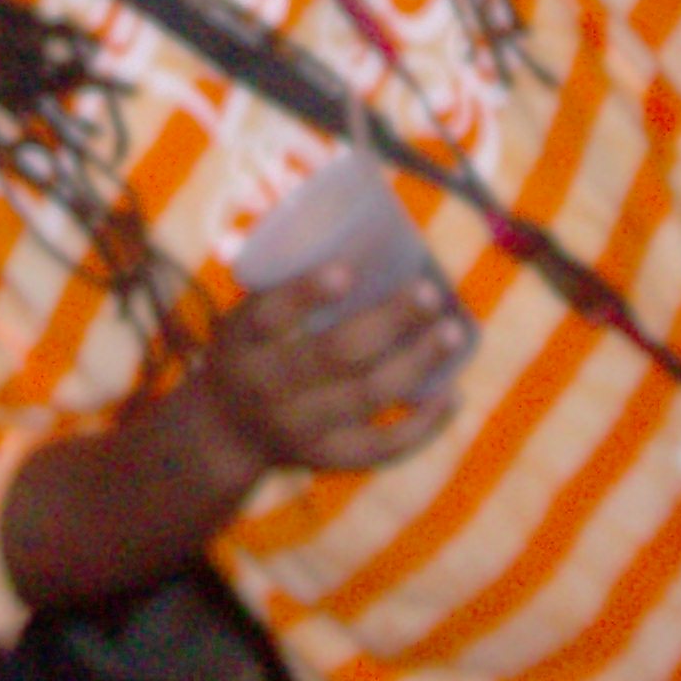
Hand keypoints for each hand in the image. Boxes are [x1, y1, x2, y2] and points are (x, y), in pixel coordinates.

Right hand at [192, 269, 469, 477]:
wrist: (226, 432)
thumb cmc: (250, 349)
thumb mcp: (245, 314)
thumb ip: (287, 279)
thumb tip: (360, 220)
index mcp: (242, 341)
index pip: (270, 315)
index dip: (307, 293)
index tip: (346, 269)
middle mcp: (268, 387)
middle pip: (335, 354)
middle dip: (389, 322)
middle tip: (429, 293)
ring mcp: (301, 429)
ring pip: (367, 397)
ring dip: (417, 362)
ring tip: (453, 332)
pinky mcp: (328, 460)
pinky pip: (383, 447)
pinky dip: (424, 424)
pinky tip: (454, 394)